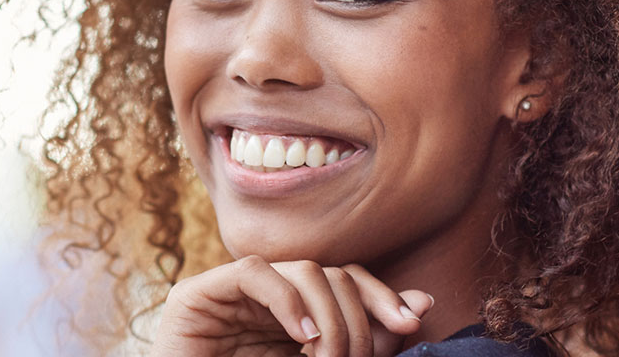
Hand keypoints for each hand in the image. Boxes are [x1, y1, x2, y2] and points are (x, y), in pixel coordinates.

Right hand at [151, 255, 433, 356]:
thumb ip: (363, 343)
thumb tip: (422, 305)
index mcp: (292, 315)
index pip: (348, 282)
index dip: (381, 297)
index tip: (411, 323)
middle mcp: (264, 297)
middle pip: (331, 273)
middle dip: (356, 316)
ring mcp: (229, 294)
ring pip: (300, 270)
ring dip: (328, 314)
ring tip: (325, 356)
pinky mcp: (196, 296)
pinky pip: (252, 274)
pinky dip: (285, 300)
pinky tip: (301, 336)